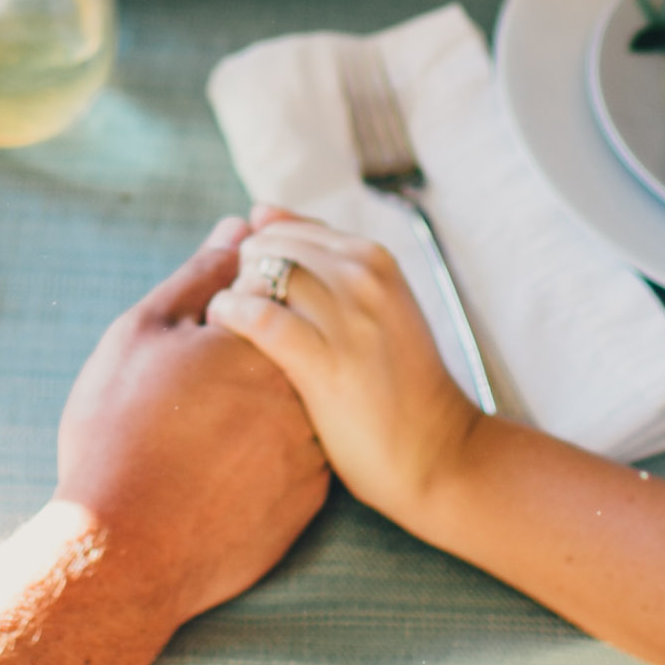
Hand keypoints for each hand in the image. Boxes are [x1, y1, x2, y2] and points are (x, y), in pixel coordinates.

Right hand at [50, 221, 330, 629]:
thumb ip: (201, 274)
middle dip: (255, 353)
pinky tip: (224, 468)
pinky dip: (270, 455)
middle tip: (197, 388)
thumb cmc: (119, 434)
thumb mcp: (143, 334)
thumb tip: (240, 227)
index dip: (239, 298)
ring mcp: (314, 447)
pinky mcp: (311, 499)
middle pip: (294, 347)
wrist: (125, 552)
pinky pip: (299, 459)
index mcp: (268, 338)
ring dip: (267, 405)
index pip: (278, 289)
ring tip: (209, 430)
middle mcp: (305, 388)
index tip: (204, 326)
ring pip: (300, 404)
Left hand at [207, 212, 483, 529]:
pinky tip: (226, 333)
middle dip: (240, 275)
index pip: (290, 229)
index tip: (253, 293)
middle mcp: (363, 277)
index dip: (259, 257)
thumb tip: (259, 213)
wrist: (438, 451)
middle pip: (270, 246)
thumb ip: (322, 263)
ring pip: (261, 274)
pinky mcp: (327, 361)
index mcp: (374, 258)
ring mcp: (348, 317)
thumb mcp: (374, 306)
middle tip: (239, 317)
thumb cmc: (396, 384)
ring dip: (234, 296)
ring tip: (231, 329)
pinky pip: (259, 318)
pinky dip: (232, 317)